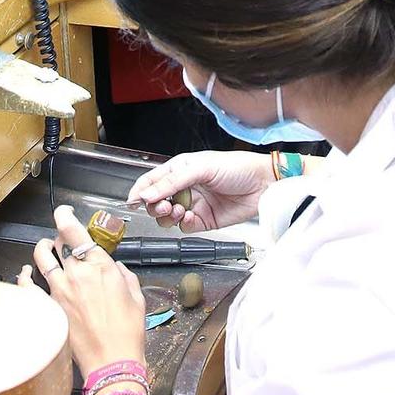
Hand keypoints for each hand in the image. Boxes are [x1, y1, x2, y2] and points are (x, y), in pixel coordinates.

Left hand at [19, 205, 146, 377]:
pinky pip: (29, 286)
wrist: (113, 361)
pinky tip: (24, 273)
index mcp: (101, 267)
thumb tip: (115, 268)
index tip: (64, 212)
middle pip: (60, 243)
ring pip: (42, 258)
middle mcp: (78, 273)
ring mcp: (60, 290)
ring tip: (45, 247)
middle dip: (61, 238)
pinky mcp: (51, 308)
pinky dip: (24, 276)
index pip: (76, 232)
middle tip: (64, 240)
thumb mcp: (136, 296)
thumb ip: (124, 276)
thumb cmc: (127, 332)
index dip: (65, 217)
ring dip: (42, 248)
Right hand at [126, 150, 275, 232]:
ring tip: (176, 210)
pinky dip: (184, 224)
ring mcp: (194, 205)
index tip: (132, 200)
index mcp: (180, 169)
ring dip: (167, 215)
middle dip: (153, 205)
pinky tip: (190, 216)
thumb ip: (173, 181)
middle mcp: (185, 188)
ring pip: (168, 217)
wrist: (262, 184)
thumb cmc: (236, 167)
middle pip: (156, 201)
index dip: (140, 190)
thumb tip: (148, 193)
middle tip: (159, 206)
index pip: (152, 181)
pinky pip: (185, 227)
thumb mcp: (201, 167)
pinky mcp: (204, 221)